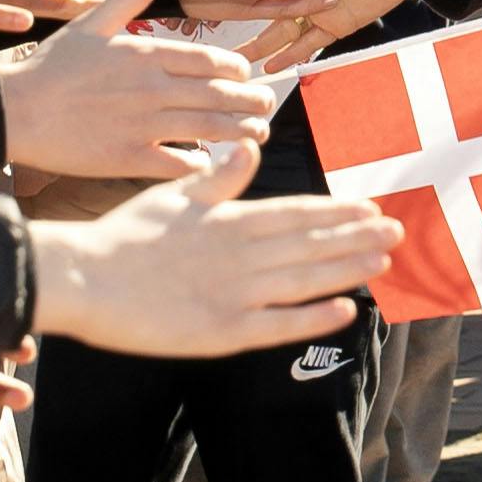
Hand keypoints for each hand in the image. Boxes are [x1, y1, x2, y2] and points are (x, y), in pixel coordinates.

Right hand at [0, 0, 282, 178]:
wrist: (14, 110)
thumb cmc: (50, 67)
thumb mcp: (88, 25)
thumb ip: (126, 2)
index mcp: (146, 55)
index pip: (210, 61)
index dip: (237, 70)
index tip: (247, 75)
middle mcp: (153, 89)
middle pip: (220, 95)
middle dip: (251, 101)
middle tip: (266, 106)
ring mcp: (144, 125)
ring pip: (210, 128)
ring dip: (241, 131)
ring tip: (258, 132)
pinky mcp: (130, 158)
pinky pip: (179, 162)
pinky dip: (202, 162)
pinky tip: (214, 162)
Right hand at [28, 141, 401, 355]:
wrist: (83, 280)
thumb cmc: (124, 237)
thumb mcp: (172, 196)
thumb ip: (217, 178)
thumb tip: (247, 149)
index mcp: (230, 220)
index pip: (297, 213)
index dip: (337, 211)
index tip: (370, 207)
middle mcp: (242, 255)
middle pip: (311, 244)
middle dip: (357, 237)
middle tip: (398, 231)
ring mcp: (236, 294)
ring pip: (305, 280)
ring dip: (347, 269)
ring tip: (383, 261)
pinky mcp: (224, 332)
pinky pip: (279, 325)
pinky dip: (314, 317)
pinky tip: (346, 309)